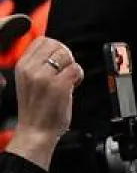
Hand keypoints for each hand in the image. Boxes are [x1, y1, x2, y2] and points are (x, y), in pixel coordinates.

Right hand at [6, 38, 82, 170]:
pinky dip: (79, 76)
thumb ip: (38, 63)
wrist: (35, 131)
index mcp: (22, 66)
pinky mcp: (59, 86)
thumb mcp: (27, 80)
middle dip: (65, 56)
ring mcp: (44, 77)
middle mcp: (31, 69)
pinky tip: (72, 86)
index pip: (42, 40)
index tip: (56, 60)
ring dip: (72, 66)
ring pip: (67, 55)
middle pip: (57, 45)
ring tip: (66, 80)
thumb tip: (54, 47)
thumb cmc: (35, 108)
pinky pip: (76, 69)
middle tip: (63, 71)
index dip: (55, 48)